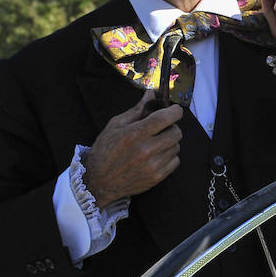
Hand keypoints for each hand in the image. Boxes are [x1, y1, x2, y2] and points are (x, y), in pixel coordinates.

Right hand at [83, 91, 183, 206]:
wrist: (99, 182)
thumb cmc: (105, 152)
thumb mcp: (115, 126)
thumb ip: (136, 110)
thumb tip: (151, 94)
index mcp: (135, 134)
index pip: (166, 117)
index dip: (174, 111)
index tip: (173, 110)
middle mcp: (146, 150)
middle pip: (176, 132)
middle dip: (171, 126)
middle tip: (160, 128)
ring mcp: (153, 165)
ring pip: (176, 146)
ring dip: (169, 142)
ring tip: (155, 143)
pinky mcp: (157, 177)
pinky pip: (175, 161)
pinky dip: (169, 156)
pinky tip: (156, 156)